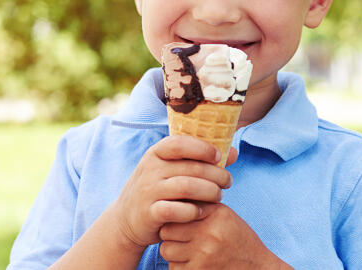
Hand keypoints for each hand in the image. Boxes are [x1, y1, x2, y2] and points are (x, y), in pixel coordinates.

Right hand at [111, 135, 234, 249]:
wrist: (127, 219)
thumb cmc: (159, 189)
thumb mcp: (173, 170)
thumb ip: (201, 160)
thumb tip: (234, 153)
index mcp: (156, 153)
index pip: (179, 143)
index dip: (202, 148)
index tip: (219, 157)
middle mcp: (150, 169)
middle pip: (191, 168)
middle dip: (216, 175)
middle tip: (227, 182)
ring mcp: (148, 191)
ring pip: (186, 187)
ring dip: (209, 192)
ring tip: (219, 196)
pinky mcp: (149, 213)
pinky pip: (175, 211)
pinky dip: (192, 212)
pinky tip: (200, 213)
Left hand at [159, 203, 291, 268]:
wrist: (256, 266)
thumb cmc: (237, 239)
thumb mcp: (224, 215)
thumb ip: (201, 205)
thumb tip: (170, 198)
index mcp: (215, 214)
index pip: (177, 209)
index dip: (173, 217)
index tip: (178, 221)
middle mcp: (209, 233)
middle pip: (167, 231)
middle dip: (170, 235)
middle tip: (180, 238)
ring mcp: (204, 255)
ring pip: (167, 251)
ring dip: (173, 252)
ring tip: (187, 251)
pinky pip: (174, 268)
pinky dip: (180, 267)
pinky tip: (193, 263)